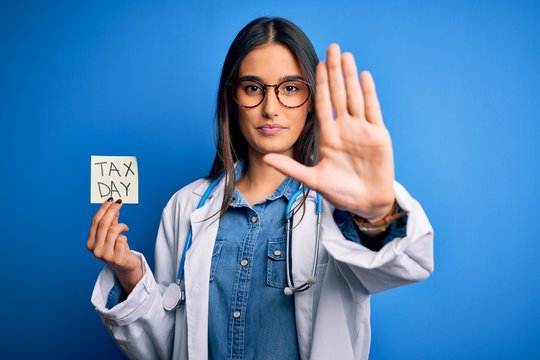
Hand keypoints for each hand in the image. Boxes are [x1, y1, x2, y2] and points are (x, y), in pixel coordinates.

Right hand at [87, 198, 141, 292]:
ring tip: (125, 227)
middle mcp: (95, 250)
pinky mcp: (117, 259)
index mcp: (90, 243)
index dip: (103, 209)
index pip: (95, 222)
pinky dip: (125, 236)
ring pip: (113, 231)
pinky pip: (122, 239)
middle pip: (103, 224)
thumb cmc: (118, 248)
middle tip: (120, 202)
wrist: (126, 267)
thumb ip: (112, 221)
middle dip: (112, 210)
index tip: (111, 199)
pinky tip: (125, 238)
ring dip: (121, 226)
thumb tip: (113, 204)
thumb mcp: (112, 234)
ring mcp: (105, 255)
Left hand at [264, 44, 394, 220]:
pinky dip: (369, 92)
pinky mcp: (379, 135)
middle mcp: (345, 128)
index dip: (321, 84)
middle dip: (335, 71)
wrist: (366, 203)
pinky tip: (364, 75)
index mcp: (329, 136)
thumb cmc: (340, 192)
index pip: (323, 104)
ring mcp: (362, 130)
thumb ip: (291, 168)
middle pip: (339, 93)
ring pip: (355, 96)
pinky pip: (373, 109)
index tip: (315, 64)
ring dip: (350, 76)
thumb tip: (265, 159)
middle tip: (332, 47)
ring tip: (346, 55)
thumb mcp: (313, 180)